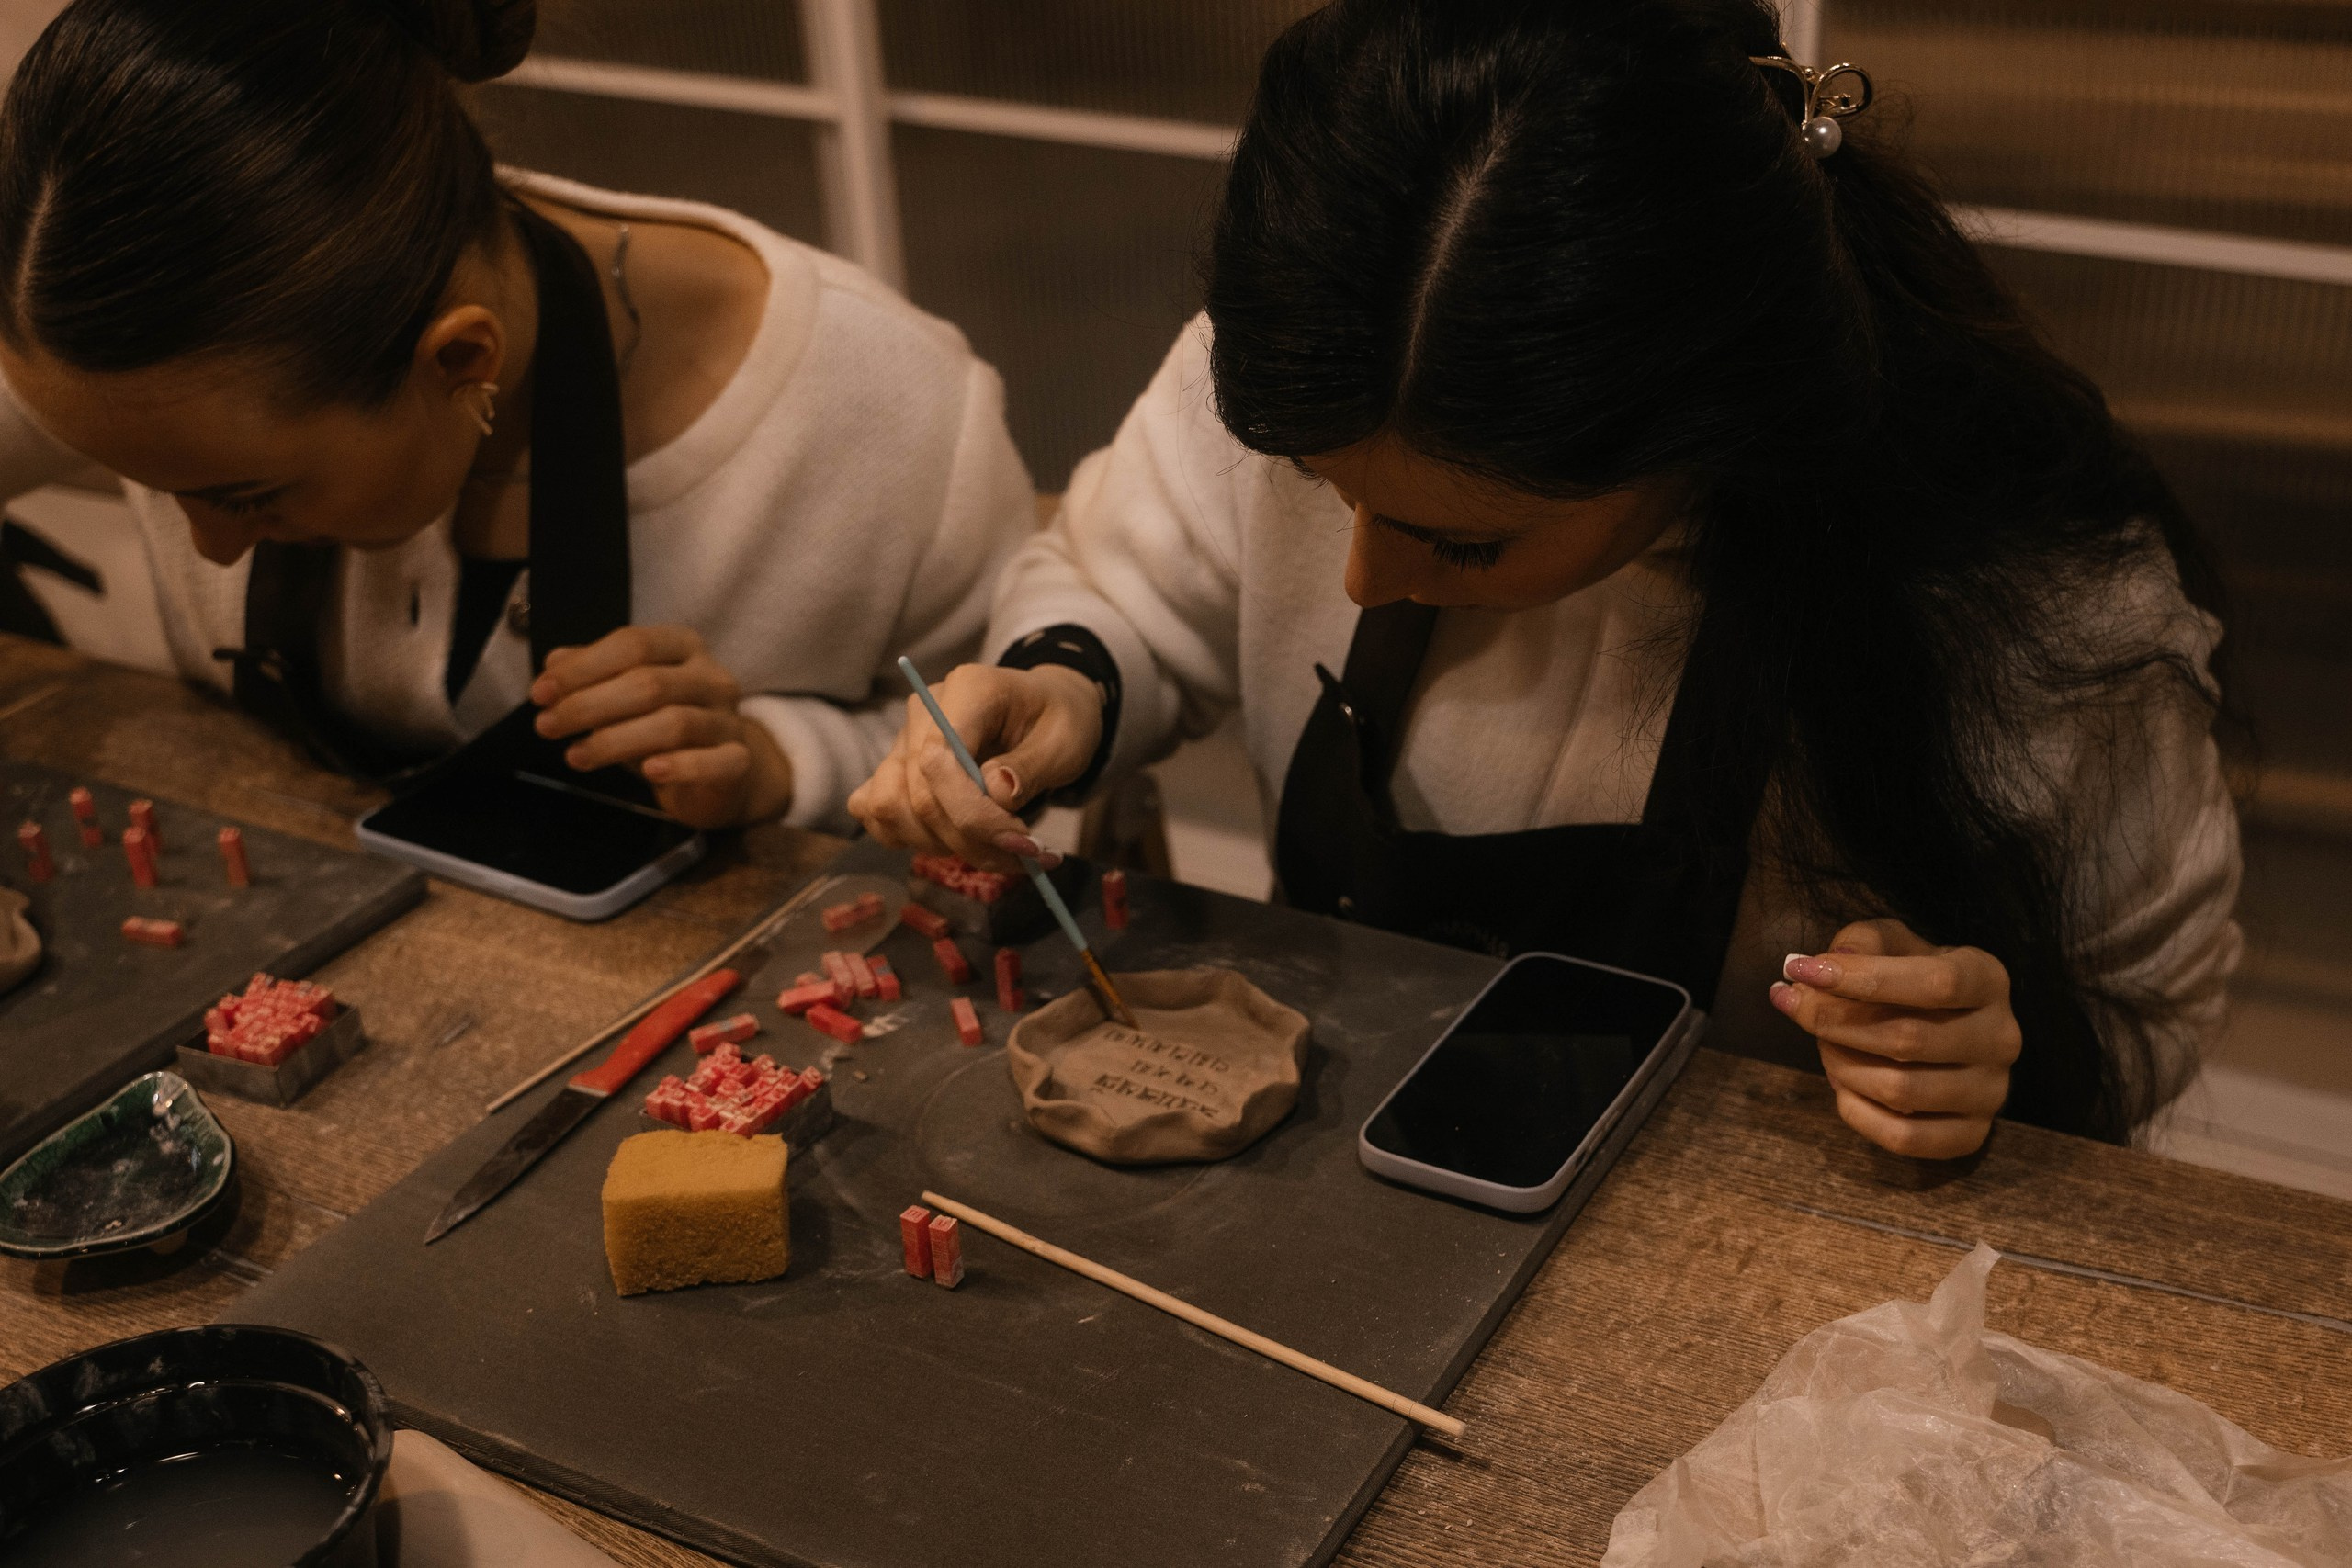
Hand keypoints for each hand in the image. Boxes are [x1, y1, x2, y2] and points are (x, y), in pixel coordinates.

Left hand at [529, 625, 791, 828]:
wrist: (717, 774)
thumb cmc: (662, 727)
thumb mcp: (623, 693)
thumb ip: (591, 674)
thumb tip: (553, 663)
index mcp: (684, 647)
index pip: (632, 645)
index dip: (582, 668)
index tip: (540, 693)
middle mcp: (712, 677)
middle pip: (649, 683)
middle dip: (589, 705)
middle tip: (547, 726)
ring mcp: (729, 719)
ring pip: (675, 724)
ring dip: (616, 740)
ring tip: (576, 756)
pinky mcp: (738, 761)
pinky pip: (714, 762)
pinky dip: (680, 766)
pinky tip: (649, 772)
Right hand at [848, 663, 1102, 872]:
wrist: (1048, 711)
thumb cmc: (1059, 721)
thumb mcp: (1065, 741)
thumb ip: (1029, 768)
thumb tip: (995, 794)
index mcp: (968, 690)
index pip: (937, 757)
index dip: (970, 812)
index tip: (1019, 843)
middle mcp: (923, 712)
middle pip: (916, 793)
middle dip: (969, 839)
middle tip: (1025, 857)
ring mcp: (903, 741)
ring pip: (890, 808)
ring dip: (942, 845)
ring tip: (997, 851)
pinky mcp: (896, 770)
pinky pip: (877, 813)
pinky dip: (913, 839)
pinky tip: (958, 842)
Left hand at [1769, 918, 2020, 1159]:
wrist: (1945, 1026)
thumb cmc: (1910, 979)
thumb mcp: (1891, 943)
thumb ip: (1859, 943)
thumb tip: (1820, 967)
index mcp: (1987, 979)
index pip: (1936, 983)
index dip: (1864, 978)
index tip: (1803, 971)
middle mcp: (2001, 1037)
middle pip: (1908, 1040)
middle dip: (1835, 1023)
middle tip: (1797, 1007)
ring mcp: (1990, 1091)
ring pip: (1900, 1090)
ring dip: (1841, 1066)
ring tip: (1824, 1045)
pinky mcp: (1971, 1134)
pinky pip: (1902, 1137)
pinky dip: (1856, 1112)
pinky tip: (1842, 1086)